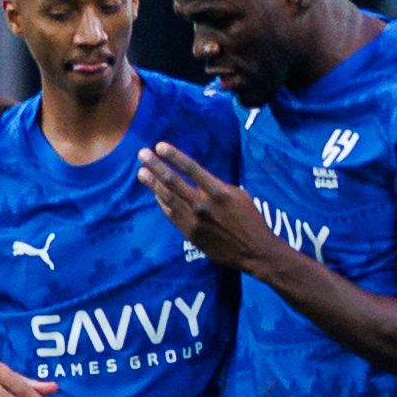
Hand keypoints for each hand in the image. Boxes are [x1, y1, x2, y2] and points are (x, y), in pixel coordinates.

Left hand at [137, 141, 287, 271]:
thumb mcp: (240, 196)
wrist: (254, 251)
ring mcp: (194, 220)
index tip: (160, 146)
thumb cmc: (251, 220)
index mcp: (219, 192)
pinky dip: (162, 202)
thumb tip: (199, 180)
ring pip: (168, 198)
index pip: (191, 168)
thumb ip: (217, 187)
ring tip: (141, 173)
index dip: (174, 156)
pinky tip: (155, 194)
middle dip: (155, 166)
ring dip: (152, 184)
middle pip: (173, 181)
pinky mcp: (189, 233)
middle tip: (142, 155)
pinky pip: (171, 214)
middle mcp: (203, 204)